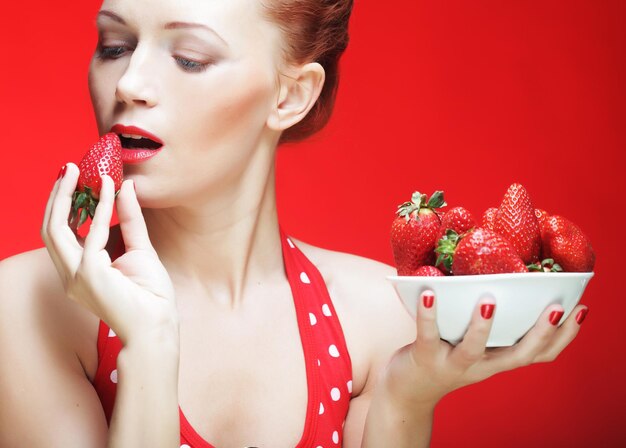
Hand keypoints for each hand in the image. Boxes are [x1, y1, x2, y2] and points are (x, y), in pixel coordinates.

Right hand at [41, 163, 177, 346]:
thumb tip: (126, 185)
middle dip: (56, 196)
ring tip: (76, 171)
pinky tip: (110, 189)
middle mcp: (70, 275)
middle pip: (49, 228)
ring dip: (64, 196)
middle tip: (68, 168)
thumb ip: (129, 219)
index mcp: (78, 271)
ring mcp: (76, 276)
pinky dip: (101, 207)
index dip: (62, 204)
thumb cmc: (149, 295)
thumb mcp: (139, 248)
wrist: (157, 325)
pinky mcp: (91, 274)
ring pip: (56, 229)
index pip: (59, 233)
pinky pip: (92, 233)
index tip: (73, 178)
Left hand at [383, 291, 586, 407]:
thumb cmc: (446, 357)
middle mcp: (481, 366)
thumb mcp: (476, 347)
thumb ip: (493, 326)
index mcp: (497, 360)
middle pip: (518, 356)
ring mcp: (452, 364)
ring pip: (473, 350)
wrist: (407, 390)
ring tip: (489, 301)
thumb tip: (507, 283)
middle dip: (540, 334)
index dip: (564, 337)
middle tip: (555, 308)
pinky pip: (427, 335)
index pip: (540, 355)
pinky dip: (428, 314)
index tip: (581, 310)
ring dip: (483, 327)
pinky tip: (429, 293)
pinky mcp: (424, 357)